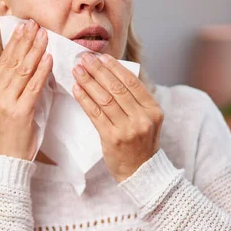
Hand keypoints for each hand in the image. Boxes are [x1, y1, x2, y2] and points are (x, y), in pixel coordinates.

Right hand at [0, 19, 52, 159]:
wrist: (5, 161)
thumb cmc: (10, 136)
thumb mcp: (5, 108)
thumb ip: (13, 89)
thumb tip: (30, 66)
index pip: (3, 61)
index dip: (14, 42)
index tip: (24, 27)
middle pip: (12, 61)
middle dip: (25, 40)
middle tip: (36, 24)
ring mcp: (5, 103)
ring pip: (22, 70)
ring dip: (35, 50)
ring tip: (44, 35)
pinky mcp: (19, 113)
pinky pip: (33, 87)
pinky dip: (42, 71)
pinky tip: (48, 58)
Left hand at [72, 53, 162, 181]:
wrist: (140, 173)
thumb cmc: (140, 143)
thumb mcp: (147, 120)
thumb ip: (135, 100)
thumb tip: (111, 74)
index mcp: (153, 110)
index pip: (132, 83)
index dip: (115, 68)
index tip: (101, 57)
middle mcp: (142, 119)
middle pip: (117, 89)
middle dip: (98, 71)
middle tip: (84, 58)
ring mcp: (128, 129)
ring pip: (105, 99)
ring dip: (89, 82)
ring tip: (77, 70)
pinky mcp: (112, 139)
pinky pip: (95, 114)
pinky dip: (84, 99)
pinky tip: (76, 89)